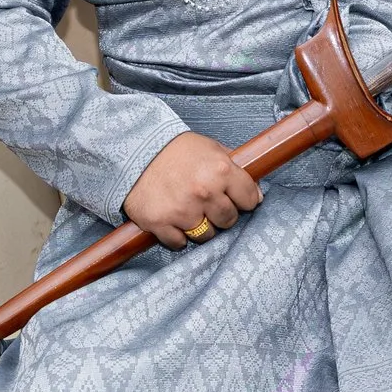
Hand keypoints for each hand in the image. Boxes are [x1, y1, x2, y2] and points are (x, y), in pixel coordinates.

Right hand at [123, 132, 262, 250]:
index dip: (244, 199)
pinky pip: (179, 243)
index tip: (236, 198)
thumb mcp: (211, 148)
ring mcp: (182, 211)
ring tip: (189, 210)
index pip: (250, 200)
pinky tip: (173, 218)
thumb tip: (256, 194)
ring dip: (200, 227)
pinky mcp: (160, 223)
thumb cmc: (177, 149)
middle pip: (229, 220)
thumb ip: (234, 169)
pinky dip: (177, 235)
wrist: (135, 149)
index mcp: (221, 170)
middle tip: (208, 202)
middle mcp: (204, 192)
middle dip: (221, 213)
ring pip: (205, 236)